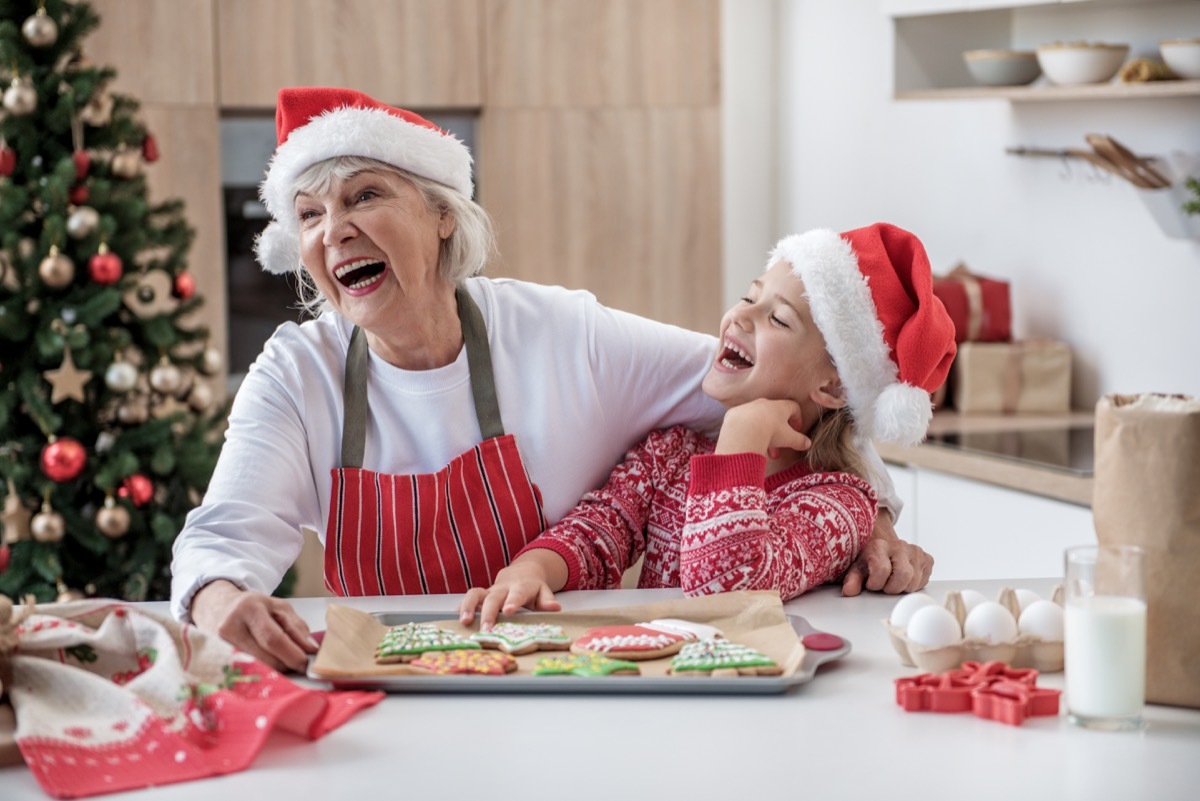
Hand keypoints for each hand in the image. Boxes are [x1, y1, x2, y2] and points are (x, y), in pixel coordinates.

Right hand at [190, 580, 318, 673]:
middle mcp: (230, 628)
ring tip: (282, 662)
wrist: (217, 608)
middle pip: (264, 658)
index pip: (272, 638)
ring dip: (275, 670)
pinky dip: (261, 672)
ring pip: (255, 668)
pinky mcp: (215, 659)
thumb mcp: (278, 607)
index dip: (292, 654)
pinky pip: (244, 672)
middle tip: (298, 666)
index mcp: (249, 609)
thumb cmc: (252, 607)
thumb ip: (296, 627)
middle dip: (286, 665)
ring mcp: (219, 646)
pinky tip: (267, 666)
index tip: (306, 663)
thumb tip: (310, 650)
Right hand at [458, 551, 567, 629]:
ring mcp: (490, 590)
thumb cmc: (533, 587)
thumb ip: (547, 600)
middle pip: (493, 598)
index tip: (508, 610)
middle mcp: (503, 588)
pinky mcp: (481, 594)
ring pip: (475, 594)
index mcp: (521, 587)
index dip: (512, 601)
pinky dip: (461, 607)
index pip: (517, 594)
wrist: (521, 572)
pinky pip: (469, 598)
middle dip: (488, 613)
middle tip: (486, 629)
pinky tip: (454, 617)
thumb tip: (555, 607)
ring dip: (468, 607)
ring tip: (464, 622)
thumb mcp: (543, 592)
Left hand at [715, 399, 811, 458]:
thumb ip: (799, 441)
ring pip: (759, 420)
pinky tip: (748, 443)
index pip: (793, 407)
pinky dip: (748, 432)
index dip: (797, 419)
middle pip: (775, 416)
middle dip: (778, 434)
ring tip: (764, 452)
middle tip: (778, 450)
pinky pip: (744, 422)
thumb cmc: (770, 431)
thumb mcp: (788, 439)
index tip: (796, 431)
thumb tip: (808, 444)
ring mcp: (749, 407)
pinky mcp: (735, 414)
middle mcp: (764, 403)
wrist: (743, 429)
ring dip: (763, 435)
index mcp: (780, 406)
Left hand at [841, 512, 932, 595]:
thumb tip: (849, 591)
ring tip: (893, 581)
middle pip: (903, 576)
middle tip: (885, 586)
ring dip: (903, 587)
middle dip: (892, 587)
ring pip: (915, 581)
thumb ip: (852, 579)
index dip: (875, 583)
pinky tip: (905, 578)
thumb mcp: (858, 569)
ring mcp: (915, 551)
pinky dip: (915, 584)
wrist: (883, 548)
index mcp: (880, 546)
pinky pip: (924, 580)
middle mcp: (900, 546)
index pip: (882, 570)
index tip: (871, 584)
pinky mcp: (927, 559)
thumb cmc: (870, 560)